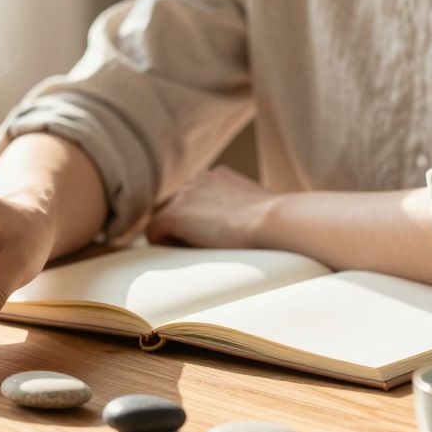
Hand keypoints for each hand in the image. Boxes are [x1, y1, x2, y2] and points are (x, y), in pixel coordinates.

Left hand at [146, 167, 273, 248]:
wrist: (274, 220)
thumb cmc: (277, 221)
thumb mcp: (258, 207)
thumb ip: (239, 209)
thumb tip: (239, 227)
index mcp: (217, 176)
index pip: (194, 197)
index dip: (197, 219)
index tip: (209, 237)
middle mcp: (197, 179)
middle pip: (176, 206)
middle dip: (183, 226)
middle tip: (198, 249)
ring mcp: (184, 195)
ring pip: (164, 218)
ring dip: (174, 236)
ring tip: (192, 254)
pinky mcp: (175, 214)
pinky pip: (154, 232)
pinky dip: (163, 245)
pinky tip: (182, 256)